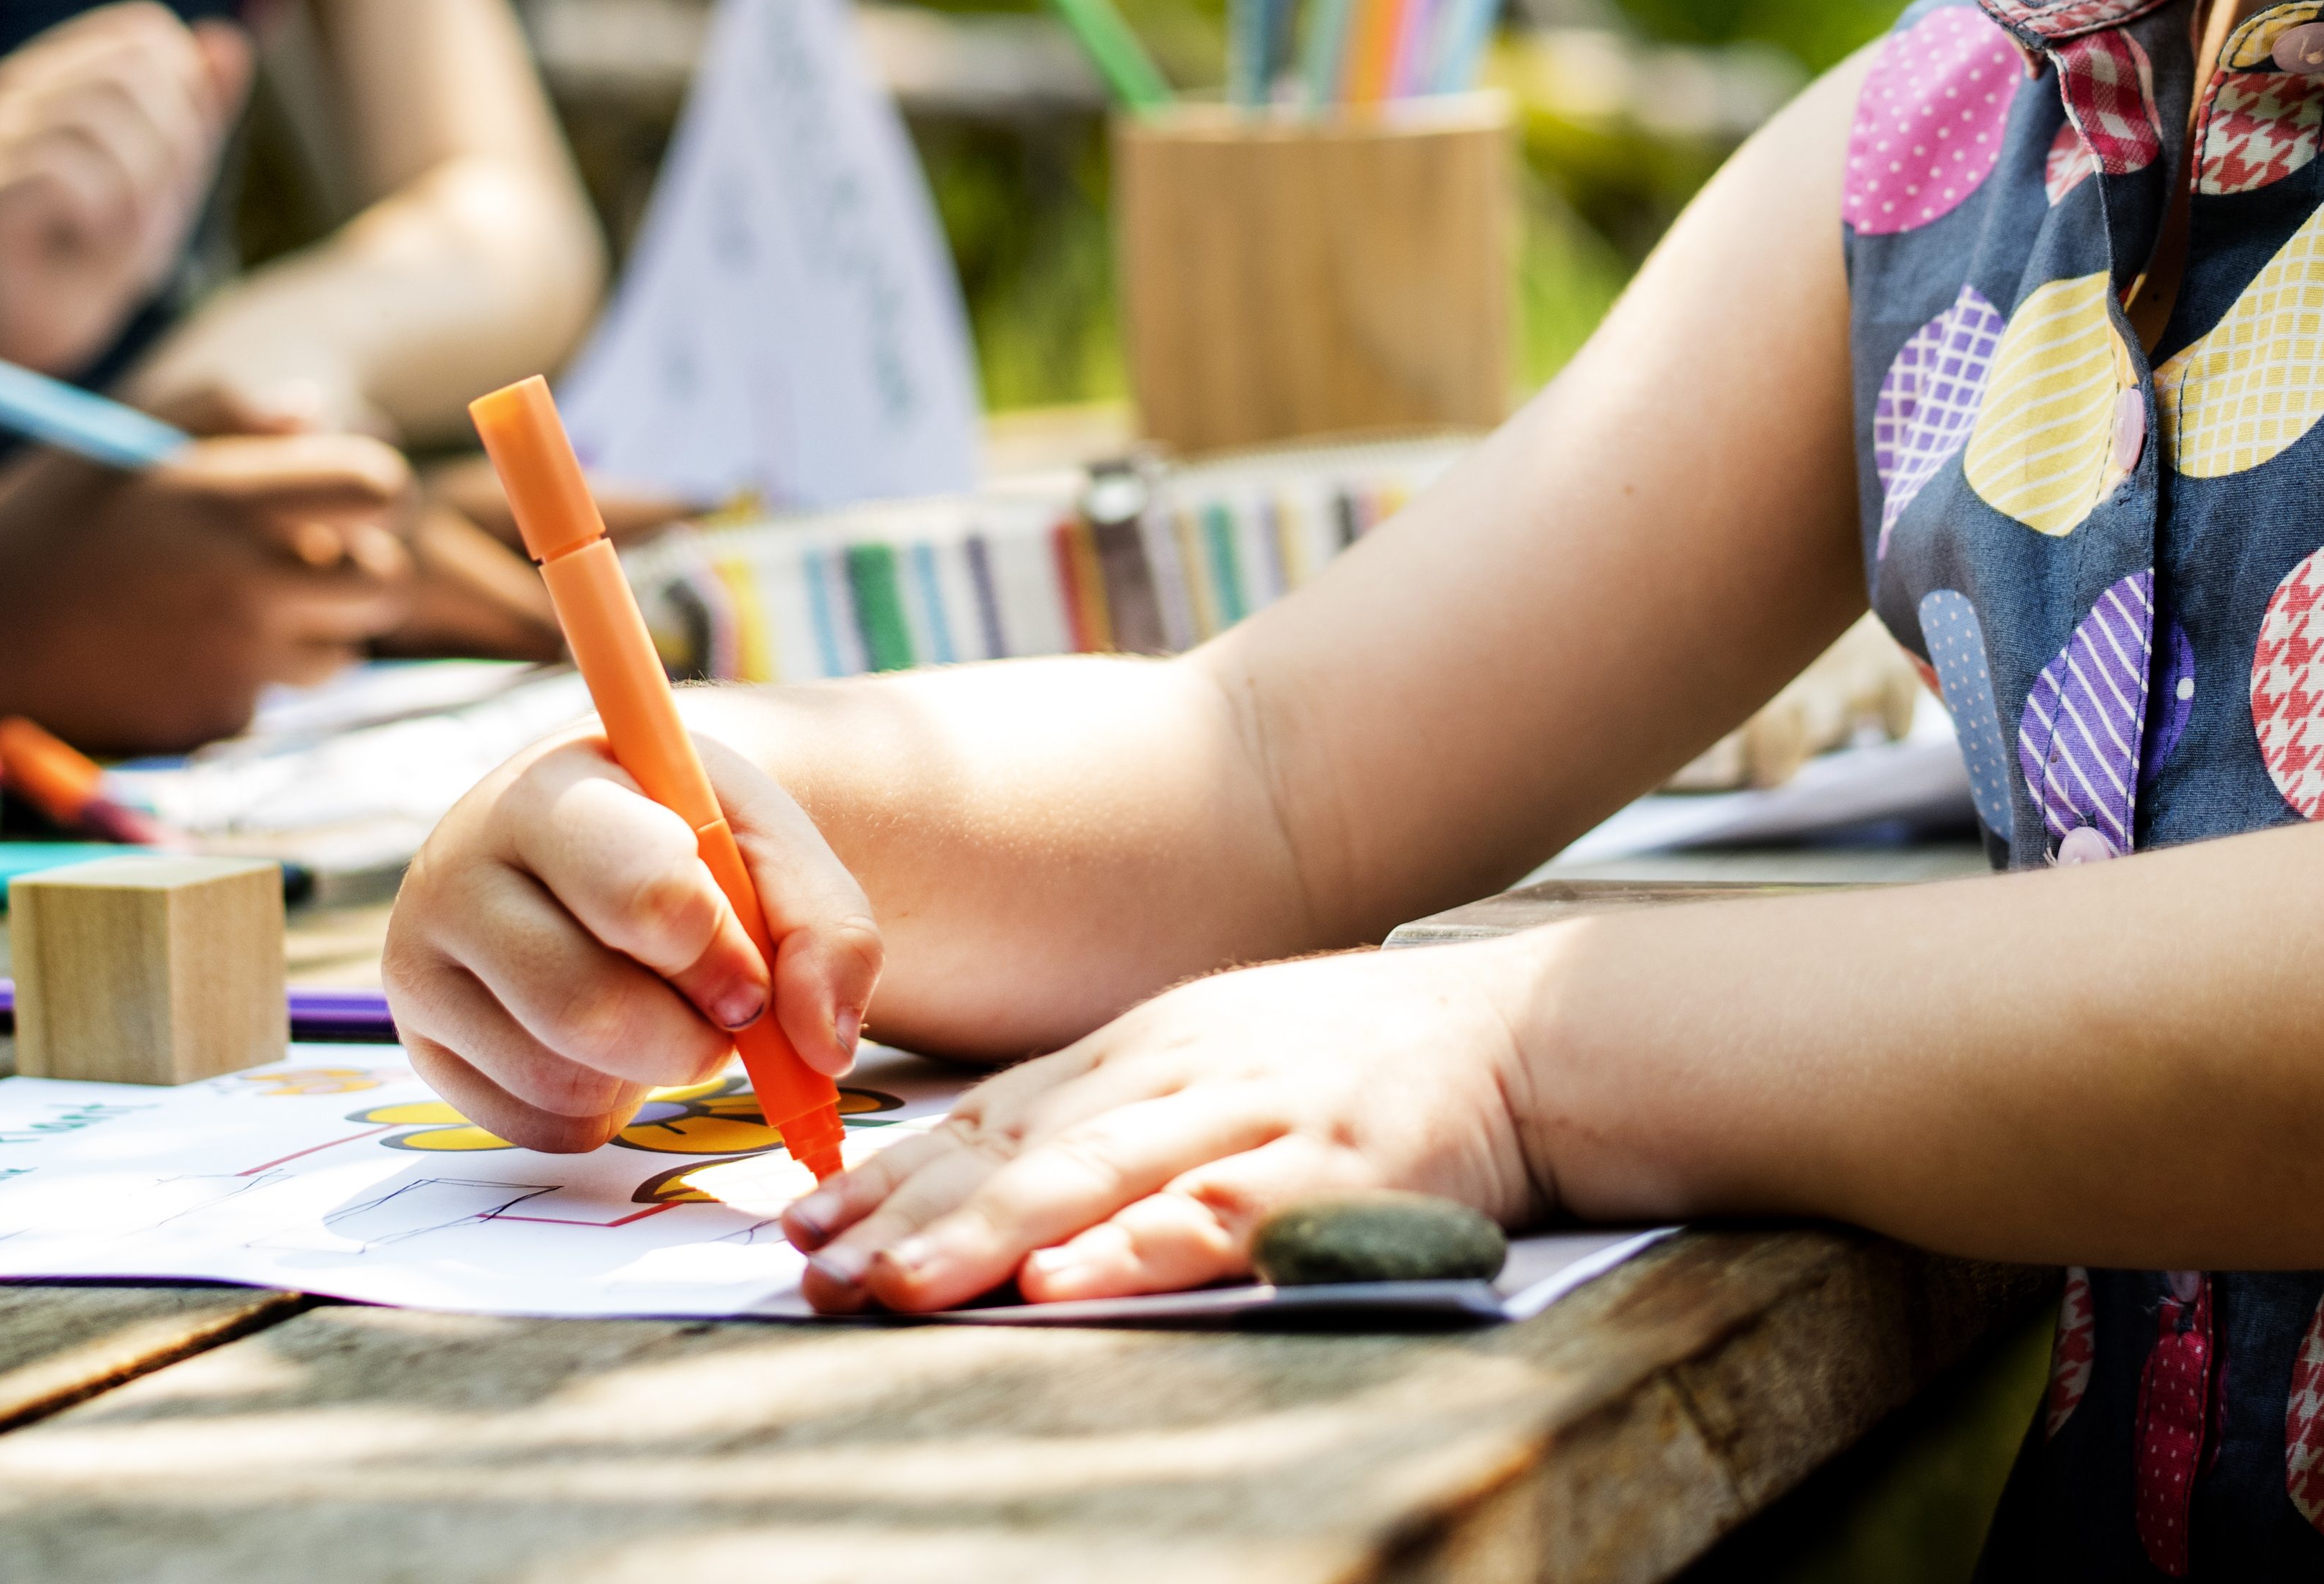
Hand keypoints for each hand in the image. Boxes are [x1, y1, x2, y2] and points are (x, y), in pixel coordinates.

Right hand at [0, 1, 256, 374]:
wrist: (41, 316)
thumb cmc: (104, 240)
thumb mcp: (173, 171)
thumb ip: (200, 107)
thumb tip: (228, 40)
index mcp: (62, 66)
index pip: (143, 34)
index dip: (186, 95)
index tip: (176, 159)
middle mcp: (18, 84)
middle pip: (131, 70)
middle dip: (173, 144)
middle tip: (156, 205)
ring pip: (100, 119)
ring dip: (142, 189)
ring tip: (126, 228)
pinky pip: (65, 173)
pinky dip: (104, 214)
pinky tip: (93, 238)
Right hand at [0, 421, 414, 748]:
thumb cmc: (45, 517)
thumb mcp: (124, 434)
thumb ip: (230, 408)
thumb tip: (328, 412)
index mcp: (225, 497)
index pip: (380, 488)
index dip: (380, 490)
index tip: (350, 497)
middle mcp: (242, 584)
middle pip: (387, 584)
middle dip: (366, 569)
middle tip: (317, 559)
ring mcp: (231, 664)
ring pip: (341, 650)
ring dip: (309, 628)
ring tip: (220, 602)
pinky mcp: (212, 722)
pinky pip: (271, 697)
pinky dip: (244, 676)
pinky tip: (169, 650)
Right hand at [386, 729, 878, 1151]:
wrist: (613, 850)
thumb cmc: (697, 846)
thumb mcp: (779, 853)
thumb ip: (827, 934)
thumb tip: (821, 1047)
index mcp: (554, 787)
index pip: (639, 892)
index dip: (718, 955)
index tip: (749, 972)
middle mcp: (458, 866)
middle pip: (586, 1007)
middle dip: (688, 1036)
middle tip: (722, 1013)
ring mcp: (422, 959)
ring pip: (558, 1075)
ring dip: (647, 1071)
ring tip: (659, 1010)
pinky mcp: (424, 1043)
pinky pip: (536, 1124)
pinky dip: (602, 1109)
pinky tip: (607, 1046)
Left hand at [778, 942, 1545, 1313]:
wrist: (1524, 1034)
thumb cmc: (1355, 1056)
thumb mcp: (1213, 1051)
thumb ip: (1112, 1106)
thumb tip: (989, 1171)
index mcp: (1142, 1045)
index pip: (987, 1115)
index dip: (887, 1174)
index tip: (799, 1226)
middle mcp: (1177, 1071)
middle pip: (1015, 1149)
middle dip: (901, 1216)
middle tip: (808, 1274)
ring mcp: (1250, 1115)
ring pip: (1093, 1176)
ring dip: (984, 1236)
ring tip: (894, 1289)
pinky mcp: (1329, 1168)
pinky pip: (1219, 1213)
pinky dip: (1139, 1248)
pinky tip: (1071, 1279)